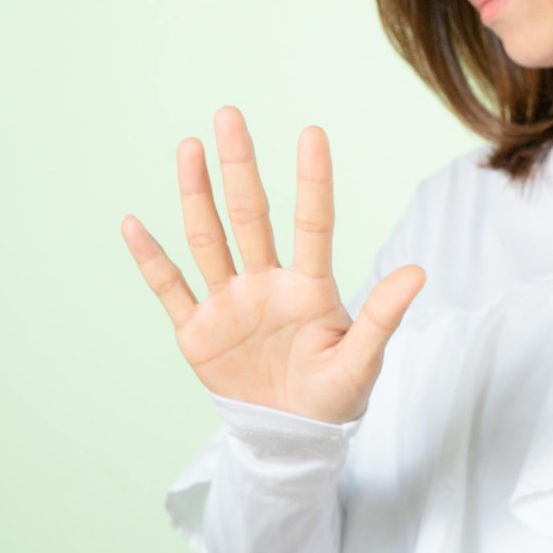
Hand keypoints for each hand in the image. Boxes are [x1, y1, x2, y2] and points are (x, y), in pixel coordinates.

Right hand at [121, 106, 425, 423]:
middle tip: (229, 114)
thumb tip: (418, 272)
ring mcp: (229, 302)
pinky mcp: (198, 331)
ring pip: (209, 239)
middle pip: (250, 215)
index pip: (312, 222)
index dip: (312, 180)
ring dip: (196, 195)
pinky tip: (133, 223)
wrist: (291, 438)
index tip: (312, 132)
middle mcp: (266, 282)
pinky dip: (151, 259)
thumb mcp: (361, 361)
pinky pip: (170, 289)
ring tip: (189, 148)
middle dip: (239, 166)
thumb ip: (382, 317)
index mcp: (309, 287)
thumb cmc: (333, 397)